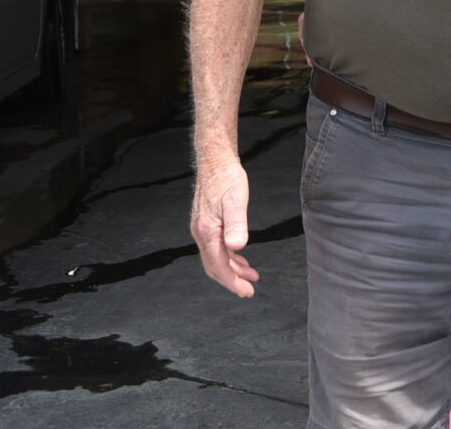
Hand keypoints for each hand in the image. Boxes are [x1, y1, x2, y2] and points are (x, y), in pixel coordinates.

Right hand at [190, 157, 259, 296]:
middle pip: (214, 266)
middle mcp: (201, 232)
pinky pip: (216, 247)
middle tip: (248, 289)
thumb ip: (236, 225)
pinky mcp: (206, 223)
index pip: (218, 265)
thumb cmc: (226, 177)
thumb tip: (237, 247)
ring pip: (215, 257)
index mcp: (207, 230)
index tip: (246, 291)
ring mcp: (202, 228)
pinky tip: (239, 257)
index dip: (232, 282)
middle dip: (231, 280)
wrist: (215, 159)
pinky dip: (228, 256)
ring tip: (250, 275)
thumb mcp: (236, 200)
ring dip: (232, 268)